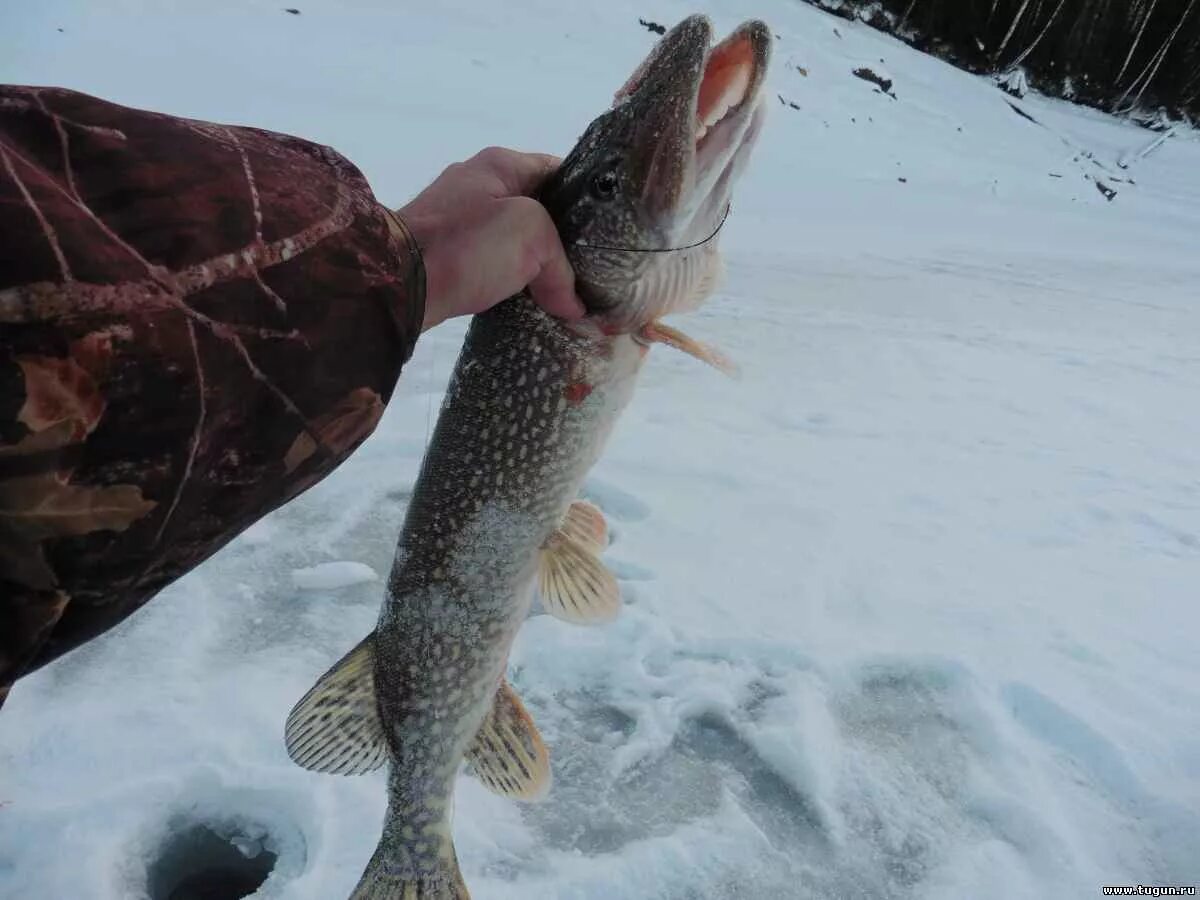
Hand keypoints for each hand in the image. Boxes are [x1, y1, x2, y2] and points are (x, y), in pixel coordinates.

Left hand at [396, 147, 585, 330]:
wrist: (397, 282)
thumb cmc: (467, 244)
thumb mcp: (531, 236)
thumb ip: (561, 266)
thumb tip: (572, 305)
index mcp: (501, 164)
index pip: (559, 171)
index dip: (587, 201)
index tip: (610, 232)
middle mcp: (478, 184)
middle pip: (538, 208)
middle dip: (563, 239)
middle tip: (592, 268)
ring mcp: (458, 219)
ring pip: (514, 240)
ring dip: (536, 264)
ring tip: (565, 290)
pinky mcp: (445, 253)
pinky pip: (490, 263)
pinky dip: (510, 279)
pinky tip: (528, 300)